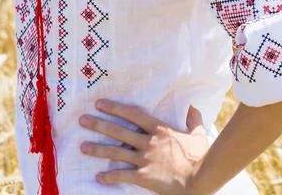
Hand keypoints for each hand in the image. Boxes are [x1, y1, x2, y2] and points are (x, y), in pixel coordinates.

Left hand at [79, 99, 209, 193]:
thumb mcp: (197, 133)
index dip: (114, 108)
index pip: (132, 114)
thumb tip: (193, 106)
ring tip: (82, 147)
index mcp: (158, 128)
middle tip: (82, 120)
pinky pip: (123, 176)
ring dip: (97, 149)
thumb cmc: (199, 155)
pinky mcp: (144, 177)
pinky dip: (110, 176)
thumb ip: (193, 118)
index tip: (99, 103)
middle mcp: (148, 141)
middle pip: (118, 131)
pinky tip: (98, 177)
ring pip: (116, 152)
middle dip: (98, 125)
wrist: (199, 179)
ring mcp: (144, 159)